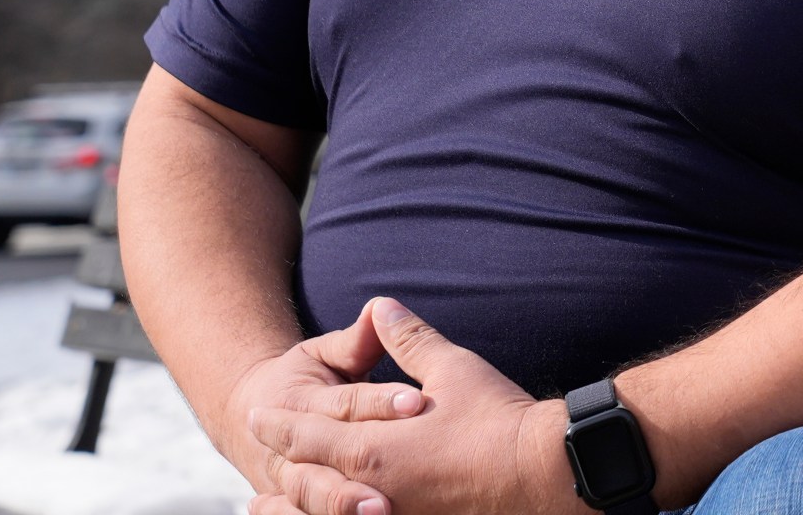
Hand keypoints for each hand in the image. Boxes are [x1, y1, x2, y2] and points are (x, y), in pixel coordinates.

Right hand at [224, 304, 426, 499]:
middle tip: (401, 479)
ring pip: (311, 498)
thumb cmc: (303, 380)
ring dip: (341, 506)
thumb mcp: (323, 354)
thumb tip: (381, 307)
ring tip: (383, 511)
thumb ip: (355, 340)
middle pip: (321, 465)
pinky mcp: (294, 505)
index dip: (380, 402)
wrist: (254, 422)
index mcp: (298, 403)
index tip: (419, 402)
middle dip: (358, 475)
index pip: (345, 404)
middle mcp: (285, 450)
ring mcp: (287, 483)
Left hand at [248, 298, 585, 514]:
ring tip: (270, 506)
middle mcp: (370, 491)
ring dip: (295, 508)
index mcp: (370, 449)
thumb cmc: (499, 421)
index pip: (306, 437)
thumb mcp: (453, 370)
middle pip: (305, 484)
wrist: (545, 474)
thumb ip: (409, 340)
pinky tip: (344, 513)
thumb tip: (381, 307)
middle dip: (280, 470)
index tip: (257, 417)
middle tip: (257, 461)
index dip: (278, 425)